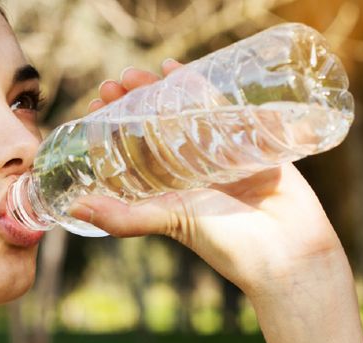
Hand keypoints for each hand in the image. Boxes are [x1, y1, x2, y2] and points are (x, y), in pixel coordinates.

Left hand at [70, 59, 346, 296]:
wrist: (288, 252)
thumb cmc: (228, 244)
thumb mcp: (170, 222)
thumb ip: (125, 218)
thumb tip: (74, 210)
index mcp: (171, 186)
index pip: (135, 147)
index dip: (114, 125)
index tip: (96, 104)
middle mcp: (194, 169)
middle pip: (160, 124)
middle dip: (137, 100)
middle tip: (116, 82)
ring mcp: (224, 154)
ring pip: (191, 113)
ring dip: (169, 89)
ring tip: (148, 70)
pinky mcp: (254, 142)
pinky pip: (230, 110)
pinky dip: (210, 90)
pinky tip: (190, 72)